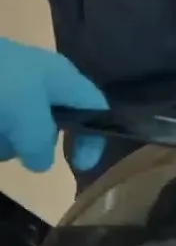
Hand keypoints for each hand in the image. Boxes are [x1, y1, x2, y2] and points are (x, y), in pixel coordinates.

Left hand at [0, 38, 107, 171]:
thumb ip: (41, 141)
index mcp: (60, 78)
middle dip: (33, 143)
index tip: (80, 167)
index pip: (94, 107)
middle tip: (17, 146)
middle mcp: (38, 85)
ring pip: (16, 134)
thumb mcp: (27, 113)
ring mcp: (7, 95)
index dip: (95, 137)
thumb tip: (42, 164)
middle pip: (50, 126)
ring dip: (4, 143)